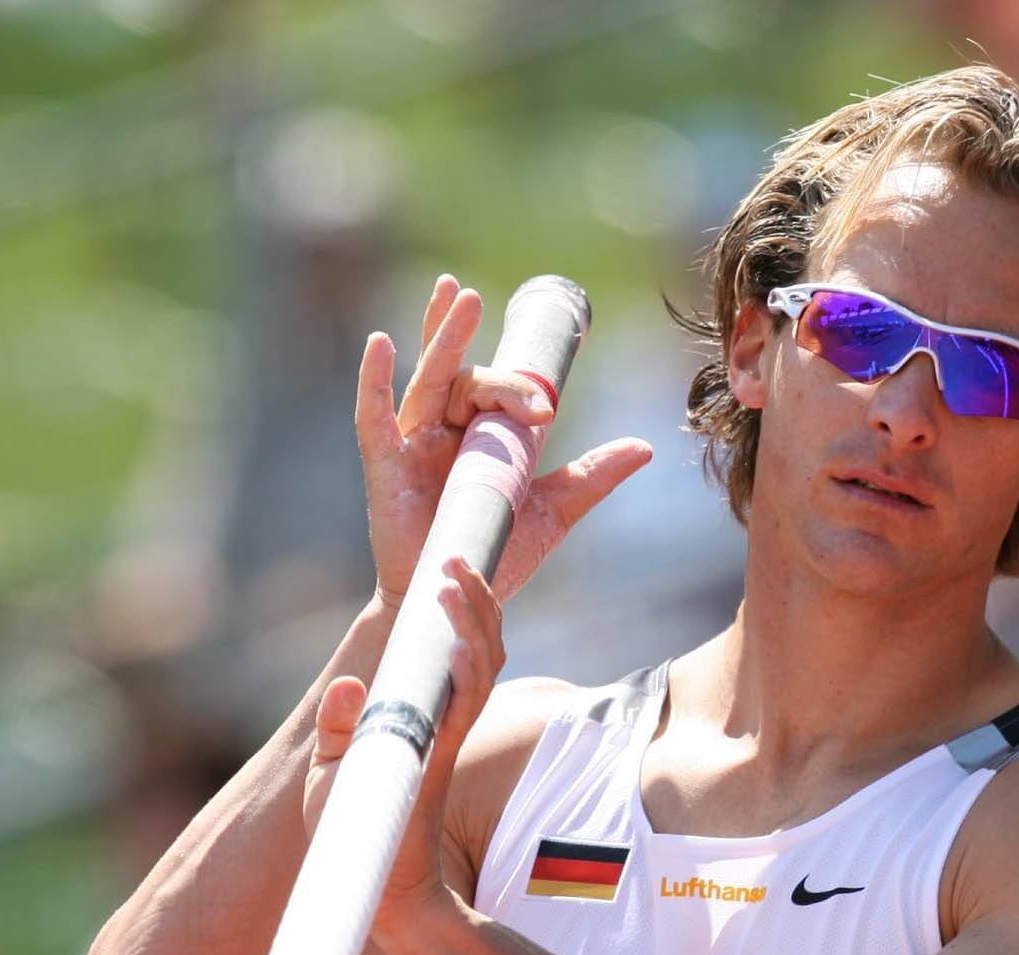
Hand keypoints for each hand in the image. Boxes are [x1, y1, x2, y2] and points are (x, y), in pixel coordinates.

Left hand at [303, 556, 504, 933]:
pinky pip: (462, 713)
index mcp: (429, 712)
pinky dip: (463, 677)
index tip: (451, 563)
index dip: (463, 606)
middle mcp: (447, 721)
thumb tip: (348, 688)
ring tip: (454, 581)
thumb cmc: (358, 832)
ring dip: (470, 622)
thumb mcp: (338, 769)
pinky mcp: (438, 762)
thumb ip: (341, 726)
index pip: (461, 649)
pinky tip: (454, 648)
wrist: (379, 893)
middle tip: (454, 556)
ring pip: (481, 669)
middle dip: (474, 599)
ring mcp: (447, 739)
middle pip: (483, 647)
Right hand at [358, 274, 652, 606]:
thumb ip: (591, 476)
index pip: (496, 391)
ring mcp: (414, 444)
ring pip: (427, 381)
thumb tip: (645, 447)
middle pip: (459, 375)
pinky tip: (379, 343)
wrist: (456, 597)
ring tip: (453, 293)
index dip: (518, 390)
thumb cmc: (496, 553)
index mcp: (480, 435)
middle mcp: (445, 431)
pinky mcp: (386, 465)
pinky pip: (374, 416)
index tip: (543, 410)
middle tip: (475, 297)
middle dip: (464, 335)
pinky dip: (373, 380)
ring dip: (438, 337)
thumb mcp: (552, 512)